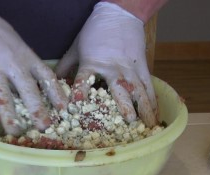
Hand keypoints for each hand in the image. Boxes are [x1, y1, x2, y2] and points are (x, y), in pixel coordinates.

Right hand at [0, 0, 67, 135]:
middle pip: (28, 90)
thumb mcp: (16, 44)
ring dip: (10, 116)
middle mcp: (12, 63)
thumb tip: (34, 86)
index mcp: (26, 56)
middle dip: (37, 110)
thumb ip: (25, 64)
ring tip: (15, 132)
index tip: (65, 109)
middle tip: (44, 127)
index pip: (46, 76)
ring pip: (3, 96)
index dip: (57, 94)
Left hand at [56, 2, 157, 126]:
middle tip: (130, 120)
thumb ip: (65, 65)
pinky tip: (156, 115)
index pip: (84, 79)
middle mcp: (112, 67)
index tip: (76, 105)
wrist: (119, 14)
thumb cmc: (95, 31)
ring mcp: (130, 67)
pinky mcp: (142, 66)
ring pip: (138, 89)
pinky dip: (153, 100)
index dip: (80, 91)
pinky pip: (148, 85)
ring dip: (144, 107)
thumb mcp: (76, 46)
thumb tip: (54, 82)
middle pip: (119, 87)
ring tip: (149, 124)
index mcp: (92, 62)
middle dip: (125, 104)